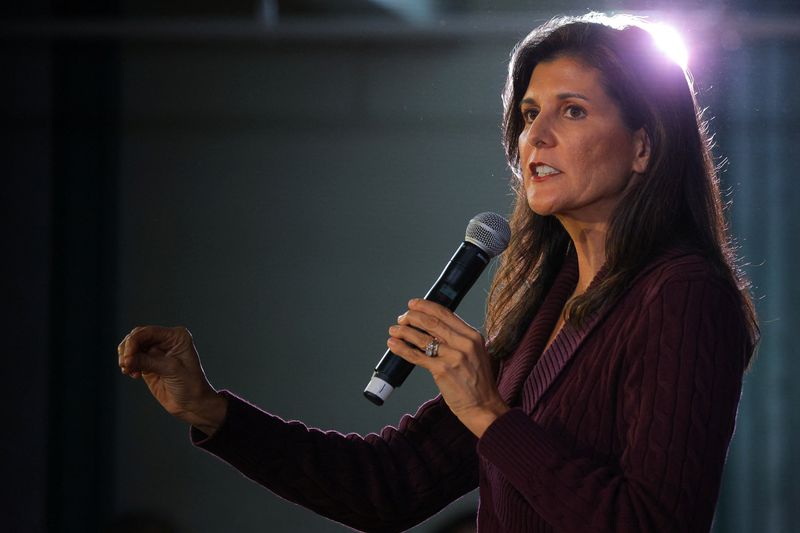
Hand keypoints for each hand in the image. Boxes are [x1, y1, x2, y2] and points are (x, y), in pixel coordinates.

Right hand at [118, 326, 226, 435]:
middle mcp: (166, 341)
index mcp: (176, 336)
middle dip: (128, 349)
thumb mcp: (170, 370)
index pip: (148, 332)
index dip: (133, 342)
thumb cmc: (190, 385)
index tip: (127, 357)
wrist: (192, 404)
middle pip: (137, 337)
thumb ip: (147, 362)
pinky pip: (132, 359)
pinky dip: (128, 365)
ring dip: (126, 357)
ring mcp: (156, 352)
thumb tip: (126, 359)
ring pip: (132, 347)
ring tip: (128, 370)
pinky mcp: (149, 363)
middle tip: (125, 365)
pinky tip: (133, 374)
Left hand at [387, 299, 508, 437]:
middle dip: (412, 317)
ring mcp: (453, 357)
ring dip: (404, 331)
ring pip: (422, 338)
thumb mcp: (475, 353)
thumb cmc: (478, 381)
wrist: (483, 405)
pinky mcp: (442, 370)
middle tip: (401, 318)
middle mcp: (464, 343)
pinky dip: (402, 349)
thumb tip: (434, 327)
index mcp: (472, 336)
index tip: (413, 304)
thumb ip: (458, 339)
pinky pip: (417, 356)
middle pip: (431, 322)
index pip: (445, 313)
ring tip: (394, 330)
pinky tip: (394, 344)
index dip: (426, 306)